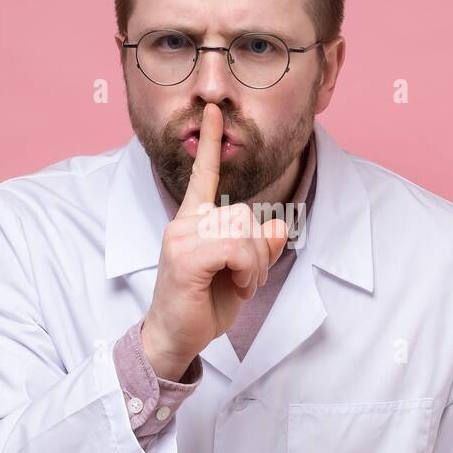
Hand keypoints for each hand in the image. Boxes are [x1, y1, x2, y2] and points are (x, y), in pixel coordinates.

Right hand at [141, 103, 291, 379]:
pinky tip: (236, 286)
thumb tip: (278, 227)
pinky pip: (235, 248)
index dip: (211, 144)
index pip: (203, 176)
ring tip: (239, 285)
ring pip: (243, 231)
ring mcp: (182, 238)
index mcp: (193, 222)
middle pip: (245, 214)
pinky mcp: (186, 257)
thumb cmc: (202, 308)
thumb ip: (259, 250)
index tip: (213, 112)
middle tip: (246, 280)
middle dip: (258, 250)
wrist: (175, 340)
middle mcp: (184, 224)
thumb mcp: (242, 276)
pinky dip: (247, 270)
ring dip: (253, 264)